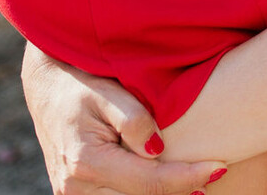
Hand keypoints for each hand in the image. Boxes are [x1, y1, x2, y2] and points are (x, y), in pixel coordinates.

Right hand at [20, 43, 226, 194]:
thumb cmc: (81, 83)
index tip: (220, 166)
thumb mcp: (108, 92)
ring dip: (165, 194)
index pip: (149, 182)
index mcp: (86, 161)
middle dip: (181, 190)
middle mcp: (76, 188)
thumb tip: (158, 150)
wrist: (46, 90)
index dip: (188, 177)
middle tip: (216, 175)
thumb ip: (134, 120)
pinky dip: (145, 193)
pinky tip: (172, 183)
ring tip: (199, 182)